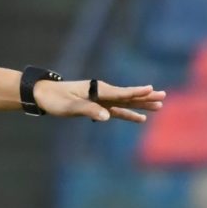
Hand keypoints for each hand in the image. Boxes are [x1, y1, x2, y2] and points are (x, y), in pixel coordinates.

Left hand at [37, 79, 164, 122]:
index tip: (151, 89)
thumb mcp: (69, 107)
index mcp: (96, 90)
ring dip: (141, 104)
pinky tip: (140, 118)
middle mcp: (102, 92)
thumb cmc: (54, 99)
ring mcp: (101, 99)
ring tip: (159, 105)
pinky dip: (128, 114)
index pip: (120, 92)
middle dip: (145, 97)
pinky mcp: (98, 106)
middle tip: (163, 96)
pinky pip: (118, 110)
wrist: (44, 94)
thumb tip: (107, 117)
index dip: (136, 92)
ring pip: (126, 102)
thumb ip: (88, 110)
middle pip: (128, 95)